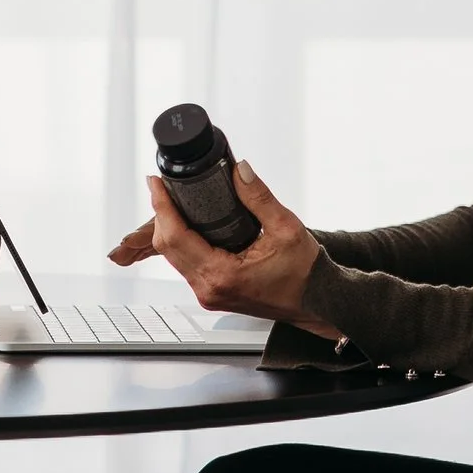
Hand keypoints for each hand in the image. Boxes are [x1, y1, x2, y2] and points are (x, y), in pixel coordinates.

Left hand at [113, 163, 338, 331]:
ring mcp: (208, 294)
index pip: (175, 237)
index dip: (161, 206)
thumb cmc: (306, 274)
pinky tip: (186, 223)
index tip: (156, 182)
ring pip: (173, 257)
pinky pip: (186, 265)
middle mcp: (209, 288)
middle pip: (167, 247)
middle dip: (161, 214)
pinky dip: (181, 242)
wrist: (316, 303)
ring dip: (169, 228)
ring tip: (172, 199)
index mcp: (222, 275)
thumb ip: (258, 197)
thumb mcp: (286, 228)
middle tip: (163, 185)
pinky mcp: (212, 293)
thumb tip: (239, 170)